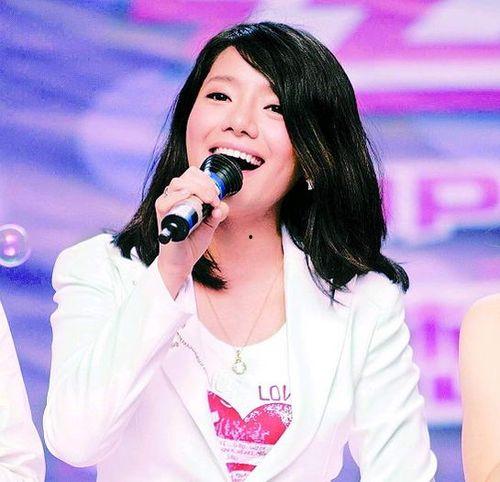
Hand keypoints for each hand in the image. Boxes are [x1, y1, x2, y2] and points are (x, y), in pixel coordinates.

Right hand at [154, 166, 228, 296]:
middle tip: (214, 200)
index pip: (192, 175)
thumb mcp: (210, 225)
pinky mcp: (162, 217)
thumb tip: (220, 206)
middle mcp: (173, 198)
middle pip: (186, 176)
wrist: (181, 262)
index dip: (207, 180)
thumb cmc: (192, 242)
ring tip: (208, 202)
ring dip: (197, 189)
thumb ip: (217, 213)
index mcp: (183, 196)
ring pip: (177, 184)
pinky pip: (164, 202)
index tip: (217, 196)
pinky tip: (189, 198)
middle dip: (205, 185)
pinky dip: (178, 197)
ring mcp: (166, 206)